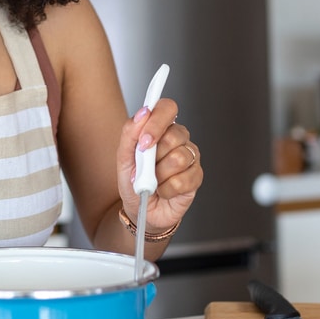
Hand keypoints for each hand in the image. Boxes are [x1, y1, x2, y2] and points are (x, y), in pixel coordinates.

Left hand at [116, 98, 200, 234]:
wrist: (140, 210)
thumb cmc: (134, 182)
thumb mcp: (123, 158)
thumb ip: (130, 133)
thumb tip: (142, 114)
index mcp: (160, 128)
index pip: (167, 108)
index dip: (157, 122)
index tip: (144, 141)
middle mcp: (178, 139)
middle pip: (174, 135)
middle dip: (154, 157)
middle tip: (146, 168)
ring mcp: (190, 157)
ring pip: (179, 158)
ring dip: (159, 175)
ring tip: (154, 181)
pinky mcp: (196, 176)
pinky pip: (183, 180)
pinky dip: (167, 189)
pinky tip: (164, 191)